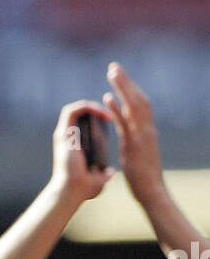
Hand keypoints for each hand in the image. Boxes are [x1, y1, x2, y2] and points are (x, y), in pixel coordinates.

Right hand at [49, 99, 113, 203]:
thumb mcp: (97, 179)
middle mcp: (65, 138)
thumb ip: (103, 175)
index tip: (110, 123)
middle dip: (94, 110)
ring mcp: (63, 135)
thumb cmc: (82, 190)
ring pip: (74, 109)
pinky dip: (86, 107)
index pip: (80, 124)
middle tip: (110, 116)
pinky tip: (100, 112)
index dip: (94, 118)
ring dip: (91, 107)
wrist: (71, 192)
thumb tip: (110, 173)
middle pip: (77, 114)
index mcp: (72, 146)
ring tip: (106, 113)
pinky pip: (72, 111)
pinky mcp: (63, 133)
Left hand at [103, 62, 165, 207]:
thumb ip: (134, 140)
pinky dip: (116, 108)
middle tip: (114, 67)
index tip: (121, 77)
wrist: (152, 191)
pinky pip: (124, 122)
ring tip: (111, 73)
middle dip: (126, 81)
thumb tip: (128, 134)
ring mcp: (141, 135)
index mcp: (147, 131)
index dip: (131, 89)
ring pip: (133, 104)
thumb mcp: (139, 154)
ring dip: (122, 87)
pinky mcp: (134, 144)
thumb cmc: (145, 177)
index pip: (141, 104)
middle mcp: (147, 129)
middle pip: (138, 98)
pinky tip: (106, 97)